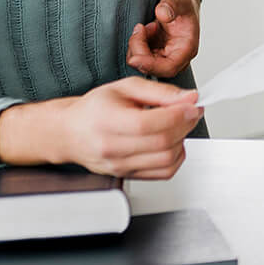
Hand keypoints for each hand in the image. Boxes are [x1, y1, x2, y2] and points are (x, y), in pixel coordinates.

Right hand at [58, 77, 202, 178]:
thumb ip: (160, 92)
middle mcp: (111, 148)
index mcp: (107, 121)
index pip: (149, 124)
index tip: (193, 105)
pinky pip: (163, 173)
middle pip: (162, 143)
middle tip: (191, 112)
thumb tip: (189, 98)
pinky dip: (176, 158)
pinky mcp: (128, 176)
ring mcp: (119, 166)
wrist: (70, 132)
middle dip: (185, 125)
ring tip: (179, 125)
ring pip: (166, 160)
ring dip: (182, 141)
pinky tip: (172, 142)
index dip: (178, 114)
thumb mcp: (125, 88)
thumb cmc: (95, 109)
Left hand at [128, 0, 200, 77]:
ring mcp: (165, 57)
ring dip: (137, 45)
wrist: (179, 5)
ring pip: (143, 64)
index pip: (169, 67)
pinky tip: (145, 31)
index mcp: (187, 48)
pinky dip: (136, 44)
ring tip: (146, 27)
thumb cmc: (183, 4)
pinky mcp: (155, 55)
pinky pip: (139, 57)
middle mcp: (177, 57)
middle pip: (153, 68)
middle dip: (139, 51)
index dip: (150, 66)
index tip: (134, 58)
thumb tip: (163, 14)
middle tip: (140, 28)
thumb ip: (172, 4)